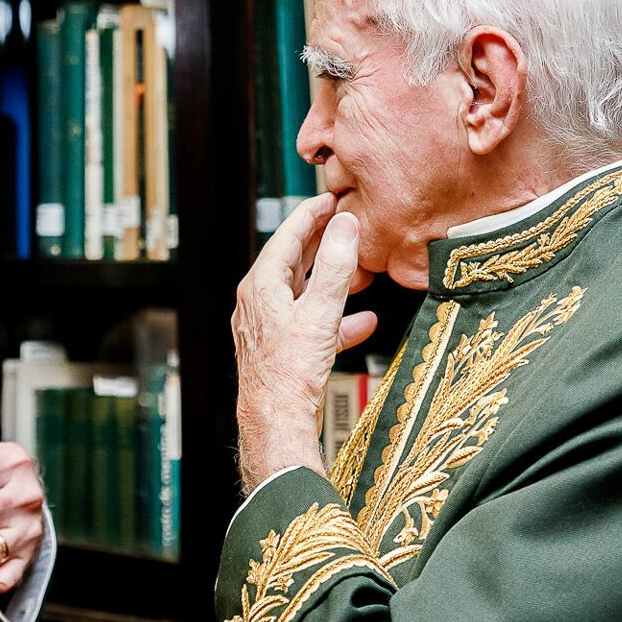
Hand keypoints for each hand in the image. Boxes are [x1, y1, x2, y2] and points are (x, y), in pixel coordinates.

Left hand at [233, 193, 377, 492]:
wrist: (276, 422)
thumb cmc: (289, 372)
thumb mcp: (320, 312)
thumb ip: (335, 267)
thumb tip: (344, 225)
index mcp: (261, 285)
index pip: (287, 236)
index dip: (311, 214)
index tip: (330, 199)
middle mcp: (259, 302)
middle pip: (293, 260)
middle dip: (323, 243)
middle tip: (346, 225)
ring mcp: (267, 326)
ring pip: (303, 292)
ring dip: (332, 280)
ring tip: (360, 271)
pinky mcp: (280, 348)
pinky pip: (309, 322)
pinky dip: (334, 318)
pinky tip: (363, 323)